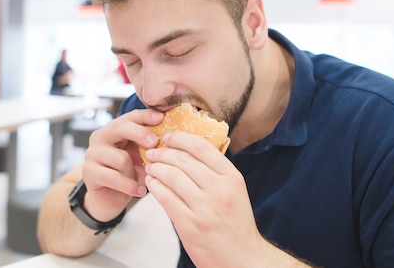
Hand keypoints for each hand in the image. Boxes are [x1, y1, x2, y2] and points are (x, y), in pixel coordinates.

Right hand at [81, 109, 161, 221]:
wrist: (110, 198)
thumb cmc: (128, 173)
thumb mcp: (141, 156)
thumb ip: (149, 145)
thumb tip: (172, 136)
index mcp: (114, 129)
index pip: (130, 117)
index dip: (146, 116)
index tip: (161, 118)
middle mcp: (100, 136)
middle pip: (121, 128)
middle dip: (140, 134)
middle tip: (155, 143)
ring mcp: (92, 153)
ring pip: (120, 158)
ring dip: (134, 171)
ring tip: (141, 179)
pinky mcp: (88, 171)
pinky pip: (113, 177)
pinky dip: (129, 186)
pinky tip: (139, 191)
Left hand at [143, 131, 273, 266]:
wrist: (242, 259)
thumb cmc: (236, 224)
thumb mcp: (235, 191)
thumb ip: (215, 171)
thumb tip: (187, 151)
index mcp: (232, 178)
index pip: (201, 147)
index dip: (180, 138)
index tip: (169, 137)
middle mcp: (219, 190)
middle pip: (182, 160)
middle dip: (163, 153)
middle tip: (153, 152)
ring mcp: (204, 208)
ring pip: (171, 176)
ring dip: (156, 168)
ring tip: (150, 167)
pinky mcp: (189, 225)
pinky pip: (165, 197)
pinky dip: (154, 186)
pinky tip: (151, 183)